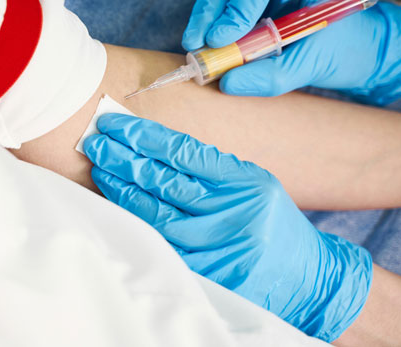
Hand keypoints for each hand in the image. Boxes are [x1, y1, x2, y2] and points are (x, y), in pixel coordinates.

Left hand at [84, 113, 372, 341]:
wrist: (305, 277)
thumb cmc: (272, 221)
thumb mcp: (252, 182)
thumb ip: (209, 165)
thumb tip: (153, 144)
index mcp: (243, 181)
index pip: (182, 152)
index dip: (144, 136)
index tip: (116, 124)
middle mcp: (229, 212)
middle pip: (163, 180)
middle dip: (124, 158)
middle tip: (95, 142)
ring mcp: (216, 245)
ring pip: (156, 212)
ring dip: (122, 188)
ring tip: (99, 168)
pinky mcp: (205, 272)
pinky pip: (160, 242)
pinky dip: (136, 221)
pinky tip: (116, 204)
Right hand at [183, 0, 400, 104]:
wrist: (351, 48)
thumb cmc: (340, 50)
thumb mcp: (310, 67)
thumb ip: (271, 76)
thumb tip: (227, 82)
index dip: (237, 5)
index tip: (222, 40)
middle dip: (210, 5)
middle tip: (197, 42)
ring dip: (204, 11)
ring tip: (198, 45)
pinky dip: (208, 17)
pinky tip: (207, 41)